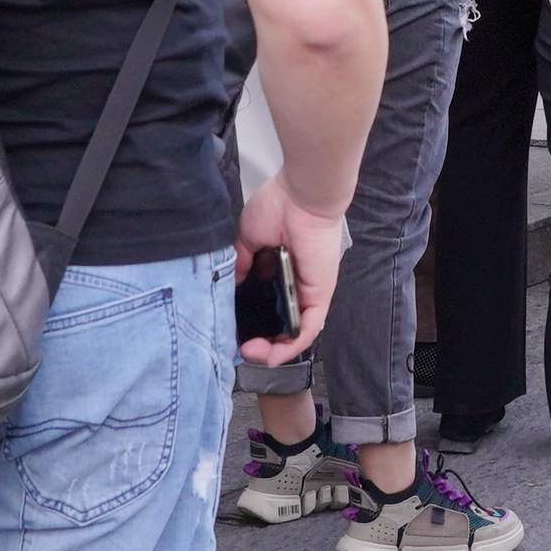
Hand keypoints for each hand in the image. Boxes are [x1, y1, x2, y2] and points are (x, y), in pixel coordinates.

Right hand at [236, 177, 346, 368]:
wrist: (302, 195)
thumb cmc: (277, 207)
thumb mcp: (248, 237)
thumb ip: (240, 262)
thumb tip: (231, 283)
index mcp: (277, 268)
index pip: (264, 304)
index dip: (248, 320)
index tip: (230, 328)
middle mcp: (294, 283)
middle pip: (278, 322)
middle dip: (259, 341)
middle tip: (240, 346)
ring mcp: (309, 290)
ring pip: (294, 331)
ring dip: (273, 349)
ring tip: (251, 354)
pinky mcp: (320, 294)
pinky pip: (308, 327)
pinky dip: (291, 345)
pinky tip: (272, 355)